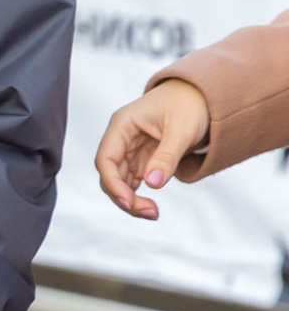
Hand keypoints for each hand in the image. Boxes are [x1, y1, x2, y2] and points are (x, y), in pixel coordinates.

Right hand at [94, 80, 209, 219]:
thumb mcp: (182, 130)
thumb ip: (166, 157)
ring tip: (153, 213)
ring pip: (119, 181)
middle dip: (124, 196)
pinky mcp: (142, 159)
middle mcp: (121, 139)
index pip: (105, 159)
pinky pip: (133, 182)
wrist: (204, 97)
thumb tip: (152, 184)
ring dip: (131, 200)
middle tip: (150, 212)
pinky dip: (139, 196)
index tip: (129, 201)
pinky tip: (151, 206)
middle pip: (110, 174)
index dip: (113, 183)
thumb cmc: (191, 105)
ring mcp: (131, 150)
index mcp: (122, 125)